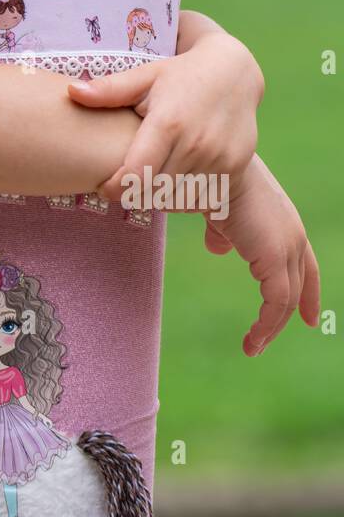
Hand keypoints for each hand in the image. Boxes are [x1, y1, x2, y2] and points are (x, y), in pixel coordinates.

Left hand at [67, 29, 263, 201]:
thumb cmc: (180, 74)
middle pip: (154, 192)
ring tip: (152, 176)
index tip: (104, 188)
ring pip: (178, 200)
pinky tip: (177, 177)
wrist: (235, 72)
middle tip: (126, 181)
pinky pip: (202, 198)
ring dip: (160, 196)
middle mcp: (196, 144)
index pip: (135, 174)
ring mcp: (220, 158)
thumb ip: (109, 90)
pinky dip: (186, 196)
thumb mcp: (145, 76)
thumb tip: (71, 92)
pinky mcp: (236, 168)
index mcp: (168, 123)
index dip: (115, 188)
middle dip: (135, 192)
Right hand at [203, 155, 319, 354]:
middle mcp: (293, 234)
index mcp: (283, 221)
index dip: (308, 291)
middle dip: (290, 314)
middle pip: (299, 284)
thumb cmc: (208, 182)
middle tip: (271, 340)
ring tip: (253, 347)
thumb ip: (224, 233)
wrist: (210, 170)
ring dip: (271, 327)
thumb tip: (219, 248)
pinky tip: (252, 340)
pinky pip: (276, 303)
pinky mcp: (276, 259)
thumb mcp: (219, 212)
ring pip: (286, 299)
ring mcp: (287, 246)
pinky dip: (266, 326)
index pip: (305, 263)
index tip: (308, 317)